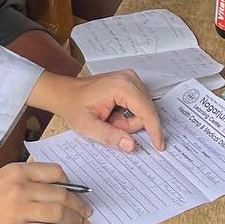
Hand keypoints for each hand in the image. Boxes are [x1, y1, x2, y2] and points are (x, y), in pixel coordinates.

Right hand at [0, 161, 91, 223]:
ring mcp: (20, 212)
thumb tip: (47, 190)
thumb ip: (19, 182)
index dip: (69, 182)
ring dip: (72, 222)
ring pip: (59, 216)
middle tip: (85, 211)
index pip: (54, 172)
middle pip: (61, 196)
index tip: (74, 190)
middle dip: (78, 205)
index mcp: (15, 172)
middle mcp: (21, 189)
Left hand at [30, 69, 165, 152]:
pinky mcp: (130, 82)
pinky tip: (113, 113)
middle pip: (146, 111)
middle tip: (109, 124)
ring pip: (143, 109)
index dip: (154, 130)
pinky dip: (127, 114)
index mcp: (121, 86)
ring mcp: (130, 78)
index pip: (146, 111)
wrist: (65, 93)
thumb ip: (110, 137)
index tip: (159, 146)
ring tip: (109, 119)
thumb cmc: (74, 106)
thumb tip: (131, 145)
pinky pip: (139, 105)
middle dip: (130, 125)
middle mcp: (129, 78)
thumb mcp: (88, 126)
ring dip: (128, 121)